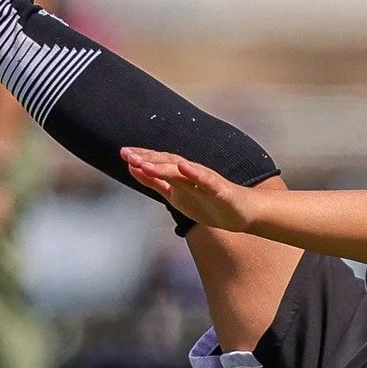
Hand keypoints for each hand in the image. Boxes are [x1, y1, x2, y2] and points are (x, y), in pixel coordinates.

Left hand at [122, 147, 258, 230]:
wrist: (243, 214)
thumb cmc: (209, 204)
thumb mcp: (176, 195)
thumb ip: (155, 182)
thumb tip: (133, 168)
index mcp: (181, 176)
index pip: (159, 163)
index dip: (142, 158)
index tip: (123, 153)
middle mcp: (192, 174)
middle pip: (168, 163)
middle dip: (148, 159)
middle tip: (128, 155)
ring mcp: (207, 181)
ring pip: (184, 171)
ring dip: (164, 166)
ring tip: (146, 163)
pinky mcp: (221, 191)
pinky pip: (208, 181)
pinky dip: (196, 173)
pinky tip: (184, 167)